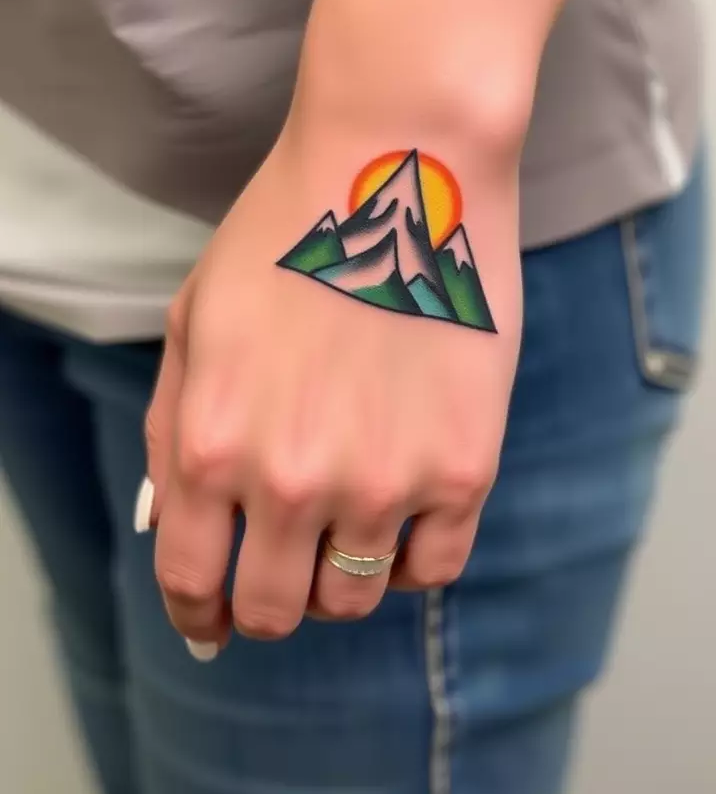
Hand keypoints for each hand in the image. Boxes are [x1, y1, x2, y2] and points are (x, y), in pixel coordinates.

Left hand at [145, 129, 520, 651]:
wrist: (401, 171)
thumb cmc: (289, 234)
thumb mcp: (194, 321)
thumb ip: (173, 433)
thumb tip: (176, 528)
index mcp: (210, 446)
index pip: (194, 586)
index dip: (199, 617)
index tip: (212, 622)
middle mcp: (292, 481)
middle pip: (276, 612)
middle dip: (269, 602)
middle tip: (285, 569)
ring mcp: (384, 482)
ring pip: (355, 599)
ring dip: (341, 576)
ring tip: (349, 518)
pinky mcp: (465, 468)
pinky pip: (436, 569)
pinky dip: (413, 558)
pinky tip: (405, 512)